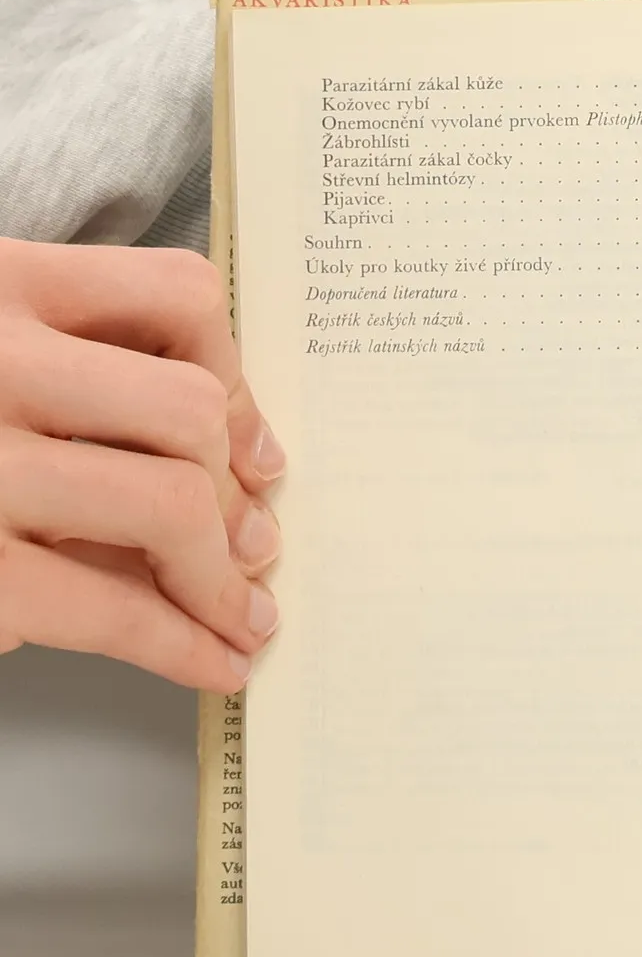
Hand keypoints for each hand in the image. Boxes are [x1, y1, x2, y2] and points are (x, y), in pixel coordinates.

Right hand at [0, 239, 281, 688]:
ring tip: (240, 613)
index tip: (249, 442)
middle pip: (188, 412)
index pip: (175, 294)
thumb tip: (240, 465)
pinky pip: (113, 609)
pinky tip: (212, 662)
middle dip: (236, 489)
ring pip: (171, 505)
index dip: (234, 375)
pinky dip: (184, 643)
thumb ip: (73, 379)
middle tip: (254, 542)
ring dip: (223, 576)